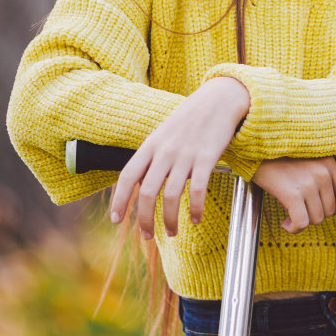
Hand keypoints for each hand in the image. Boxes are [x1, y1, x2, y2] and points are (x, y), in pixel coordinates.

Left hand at [109, 76, 250, 238]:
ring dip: (169, 220)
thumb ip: (151, 156)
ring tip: (172, 232)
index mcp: (151, 145)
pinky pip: (197, 190)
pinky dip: (195, 209)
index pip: (127, 176)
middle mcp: (165, 151)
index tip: (115, 220)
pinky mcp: (206, 157)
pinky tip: (196, 219)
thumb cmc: (190, 119)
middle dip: (144, 219)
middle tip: (147, 236)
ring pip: (171, 196)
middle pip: (147, 192)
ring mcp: (186, 154)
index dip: (119, 200)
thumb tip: (138, 184)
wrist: (219, 99)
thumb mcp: (164, 133)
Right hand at [251, 158, 335, 232]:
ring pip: (316, 219)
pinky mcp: (292, 194)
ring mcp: (308, 184)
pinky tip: (286, 223)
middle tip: (301, 209)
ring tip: (291, 214)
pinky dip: (294, 228)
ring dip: (303, 222)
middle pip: (330, 210)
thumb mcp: (308, 157)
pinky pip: (301, 223)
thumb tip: (326, 202)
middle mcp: (322, 173)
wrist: (254, 147)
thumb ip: (321, 173)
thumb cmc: (278, 154)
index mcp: (329, 162)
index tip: (325, 209)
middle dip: (315, 214)